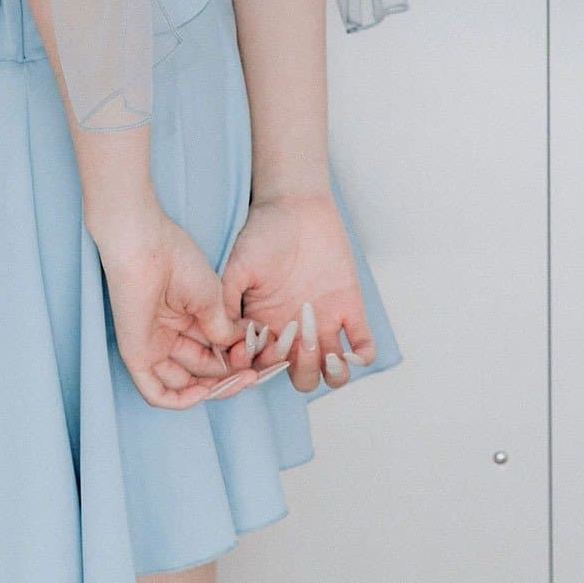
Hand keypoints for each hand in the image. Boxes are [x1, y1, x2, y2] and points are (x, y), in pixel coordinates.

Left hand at [93, 207, 257, 409]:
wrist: (146, 246)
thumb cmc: (177, 260)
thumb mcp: (212, 299)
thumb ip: (225, 330)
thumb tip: (243, 350)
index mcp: (187, 318)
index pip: (215, 352)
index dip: (239, 360)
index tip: (264, 359)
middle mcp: (170, 335)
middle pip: (203, 371)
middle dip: (232, 375)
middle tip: (254, 374)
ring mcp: (154, 346)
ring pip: (184, 384)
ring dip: (213, 389)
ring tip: (239, 379)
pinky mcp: (137, 355)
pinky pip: (156, 392)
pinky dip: (180, 400)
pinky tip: (205, 392)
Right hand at [219, 188, 377, 394]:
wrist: (296, 205)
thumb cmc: (263, 232)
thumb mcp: (238, 266)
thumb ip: (226, 300)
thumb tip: (220, 337)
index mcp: (267, 326)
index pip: (266, 368)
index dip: (263, 370)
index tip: (262, 354)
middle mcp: (296, 331)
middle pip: (301, 377)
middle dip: (299, 370)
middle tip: (296, 343)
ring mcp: (325, 323)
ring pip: (332, 374)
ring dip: (330, 373)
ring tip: (325, 352)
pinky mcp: (350, 309)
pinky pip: (363, 347)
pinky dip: (360, 358)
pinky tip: (349, 350)